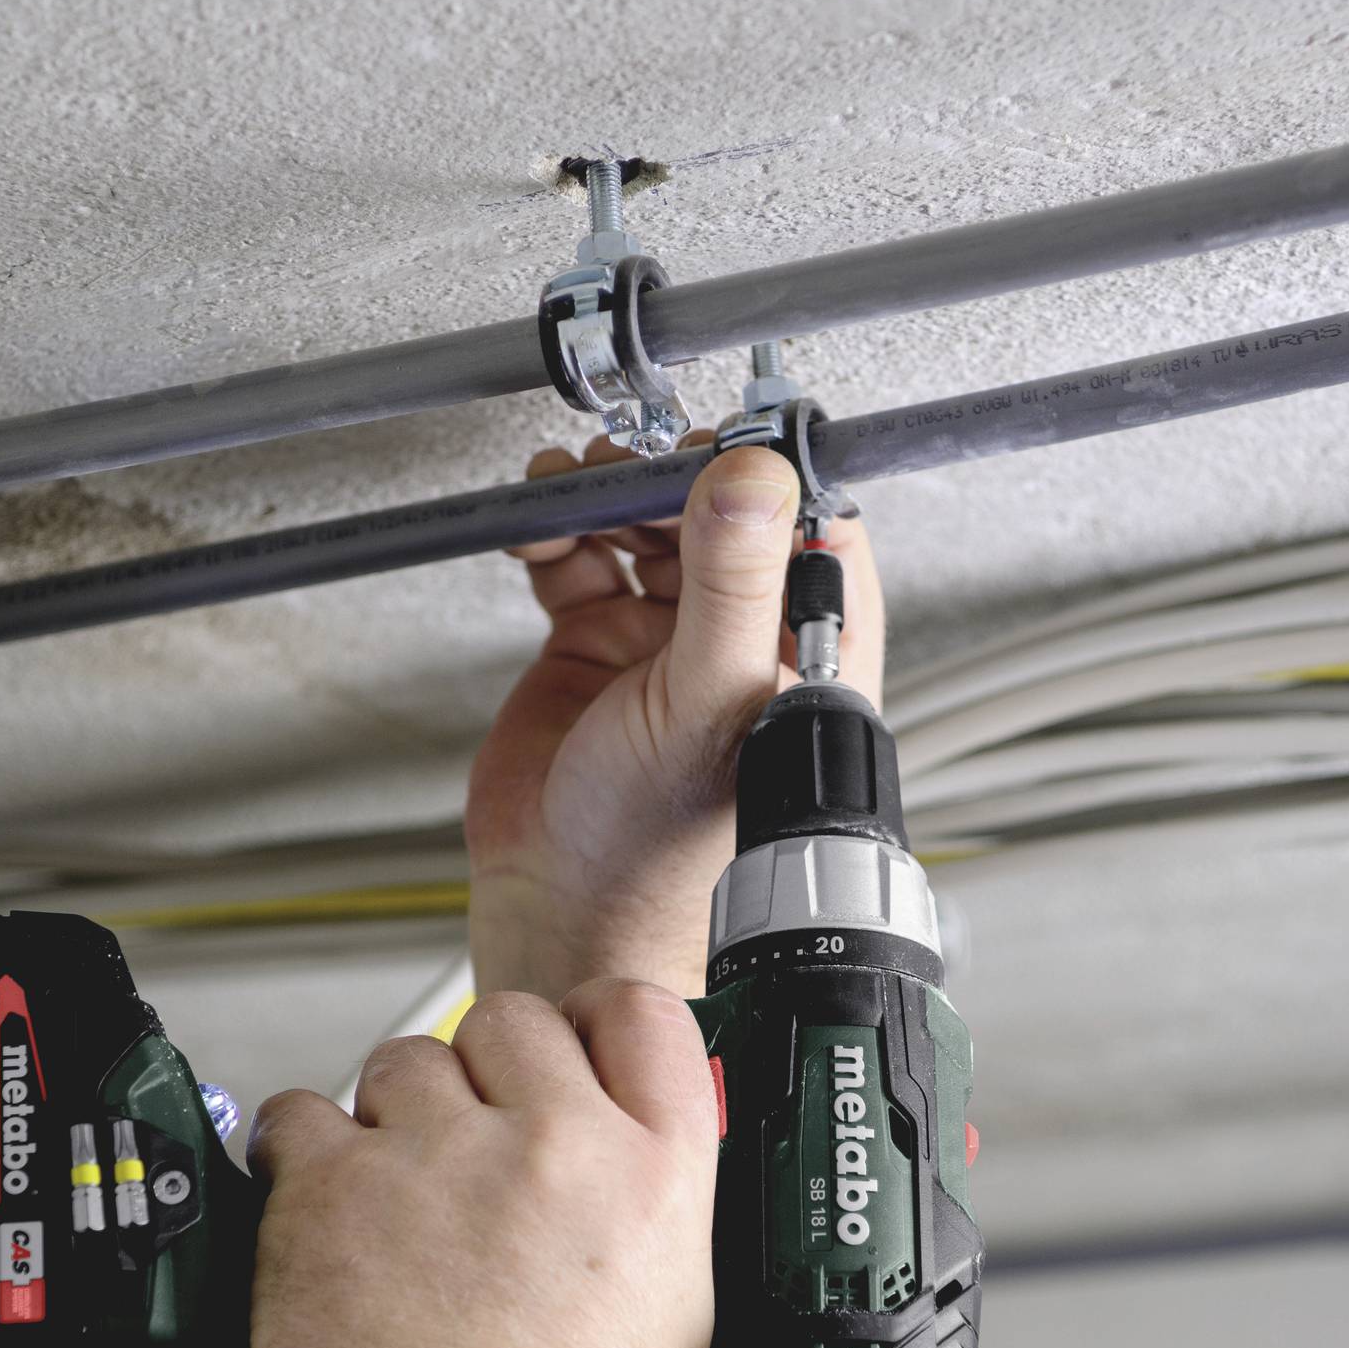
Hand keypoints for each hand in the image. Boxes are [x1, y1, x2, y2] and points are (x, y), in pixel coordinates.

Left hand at [246, 980, 720, 1347]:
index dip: (592, 1021)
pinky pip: (305, 1112)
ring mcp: (441, 1157)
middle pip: (510, 1022)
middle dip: (484, 1077)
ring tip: (394, 1207)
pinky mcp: (335, 1185)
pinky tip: (327, 1217)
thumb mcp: (673, 1317)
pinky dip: (304, 1155)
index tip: (565, 1051)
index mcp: (655, 1173)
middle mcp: (555, 1145)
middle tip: (466, 1154)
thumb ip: (656, 1209)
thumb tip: (628, 1144)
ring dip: (395, 1118)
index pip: (639, 1010)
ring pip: (406, 1060)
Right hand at [467, 435, 887, 999]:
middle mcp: (739, 637)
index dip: (766, 472)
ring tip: (576, 482)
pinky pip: (577, 558)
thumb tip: (754, 478)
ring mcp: (664, 639)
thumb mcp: (709, 696)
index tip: (723, 440)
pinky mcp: (594, 645)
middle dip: (669, 473)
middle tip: (630, 461)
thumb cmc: (665, 849)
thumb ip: (735, 583)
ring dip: (608, 492)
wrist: (565, 907)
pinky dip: (554, 529)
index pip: (810, 523)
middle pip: (716, 510)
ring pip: (644, 524)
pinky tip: (539, 526)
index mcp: (801, 648)